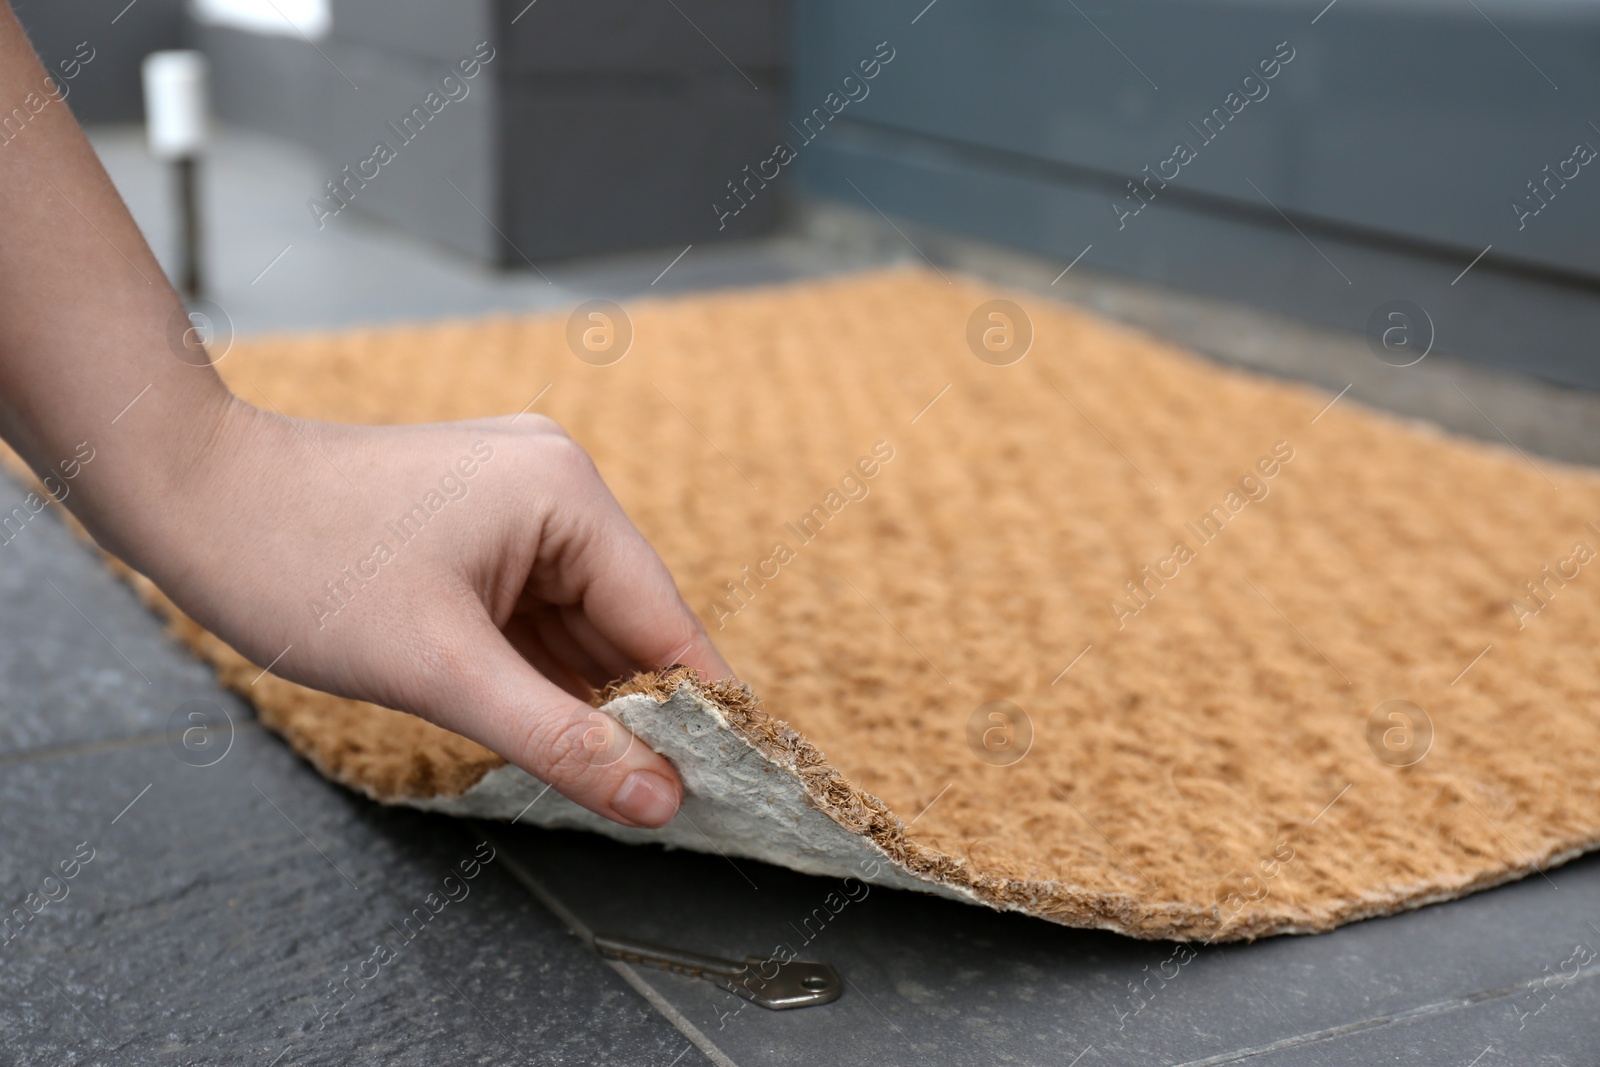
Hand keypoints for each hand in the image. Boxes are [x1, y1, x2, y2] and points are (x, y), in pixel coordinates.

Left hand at [116, 398, 729, 827]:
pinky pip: (535, 613)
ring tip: (598, 774)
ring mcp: (518, 504)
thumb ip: (560, 739)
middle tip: (655, 804)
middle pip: (626, 624)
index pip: (664, 621)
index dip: (698, 711)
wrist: (193, 498)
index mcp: (567, 495)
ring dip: (582, 695)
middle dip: (634, 711)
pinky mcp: (481, 528)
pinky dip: (538, 671)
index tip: (731, 788)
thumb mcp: (441, 671)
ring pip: (578, 625)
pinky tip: (542, 724)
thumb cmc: (305, 566)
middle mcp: (558, 486)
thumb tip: (658, 798)